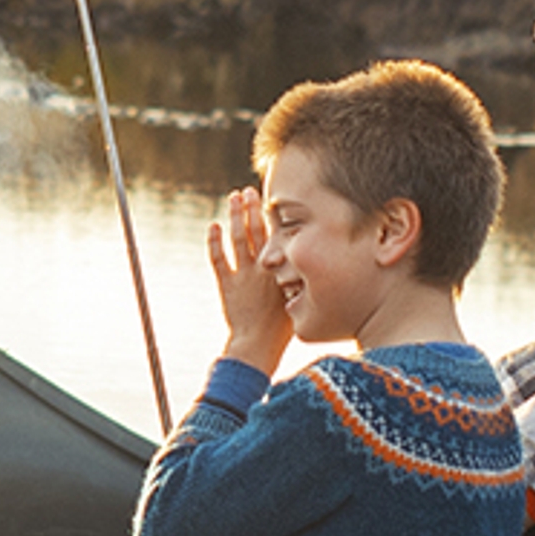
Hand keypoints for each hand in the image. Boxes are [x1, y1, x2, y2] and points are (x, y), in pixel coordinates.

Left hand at [209, 186, 292, 371]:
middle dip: (253, 208)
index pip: (279, 236)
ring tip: (232, 198)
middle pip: (257, 230)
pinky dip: (214, 241)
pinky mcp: (227, 284)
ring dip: (235, 216)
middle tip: (249, 190)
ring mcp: (243, 274)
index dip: (274, 216)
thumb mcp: (300, 299)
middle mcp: (263, 267)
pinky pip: (218, 258)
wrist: (259, 344)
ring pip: (238, 239)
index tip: (273, 200)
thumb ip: (305, 281)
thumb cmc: (282, 328)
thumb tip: (322, 268)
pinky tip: (212, 226)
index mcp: (283, 269)